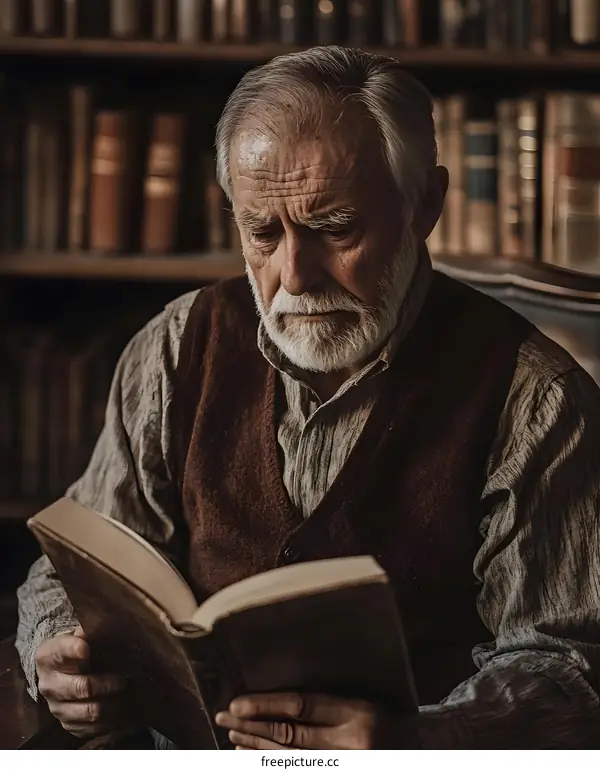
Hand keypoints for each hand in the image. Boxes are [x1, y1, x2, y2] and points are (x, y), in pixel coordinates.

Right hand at [36, 626, 129, 737]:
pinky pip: (93, 728)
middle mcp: (49, 684)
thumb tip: (105, 622)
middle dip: (109, 683)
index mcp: (48, 656)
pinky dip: (112, 721)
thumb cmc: (78, 648)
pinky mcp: (68, 724)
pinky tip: (124, 709)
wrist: (62, 672)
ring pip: (92, 711)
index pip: (61, 651)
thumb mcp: (80, 635)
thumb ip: (90, 630)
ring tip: (130, 694)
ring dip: (115, 704)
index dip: (74, 650)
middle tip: (126, 677)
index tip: (86, 648)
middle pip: (82, 687)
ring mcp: (57, 707)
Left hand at [216, 692, 407, 749]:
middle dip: (253, 727)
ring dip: (258, 749)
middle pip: (290, 734)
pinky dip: (275, 764)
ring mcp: (346, 762)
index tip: (237, 703)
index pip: (300, 706)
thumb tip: (277, 705)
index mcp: (355, 712)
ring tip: (233, 737)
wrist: (424, 747)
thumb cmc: (388, 720)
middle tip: (225, 718)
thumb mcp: (361, 703)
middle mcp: (350, 741)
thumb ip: (326, 706)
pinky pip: (301, 769)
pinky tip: (256, 758)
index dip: (265, 705)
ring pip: (290, 758)